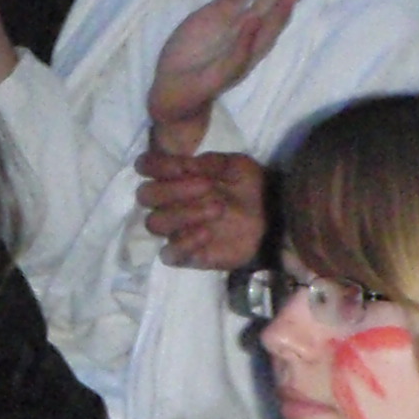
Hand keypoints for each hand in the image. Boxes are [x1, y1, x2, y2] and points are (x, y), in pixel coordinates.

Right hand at [133, 150, 269, 271]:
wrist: (272, 217)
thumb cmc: (248, 187)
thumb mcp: (236, 166)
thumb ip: (210, 163)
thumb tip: (185, 165)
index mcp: (176, 177)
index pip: (147, 166)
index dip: (156, 165)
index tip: (182, 167)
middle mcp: (169, 202)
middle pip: (146, 195)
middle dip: (172, 189)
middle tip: (207, 186)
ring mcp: (175, 229)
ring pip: (155, 223)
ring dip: (182, 214)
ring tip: (217, 209)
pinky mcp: (186, 255)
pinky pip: (169, 254)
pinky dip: (184, 243)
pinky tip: (207, 233)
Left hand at [147, 0, 305, 155]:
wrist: (172, 91)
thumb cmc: (192, 53)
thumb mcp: (208, 20)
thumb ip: (228, 0)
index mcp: (246, 27)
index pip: (268, 0)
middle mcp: (249, 43)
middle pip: (273, 15)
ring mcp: (238, 60)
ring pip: (264, 37)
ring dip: (277, 15)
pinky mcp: (220, 77)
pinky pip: (236, 59)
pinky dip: (245, 41)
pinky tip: (252, 22)